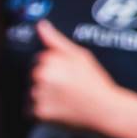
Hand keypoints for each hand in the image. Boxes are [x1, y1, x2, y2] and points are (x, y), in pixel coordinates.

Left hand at [28, 21, 126, 135]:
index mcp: (48, 59)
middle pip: (34, 77)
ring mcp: (39, 94)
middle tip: (66, 87)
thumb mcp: (79, 55)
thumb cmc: (94, 81)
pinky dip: (43, 111)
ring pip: (32, 94)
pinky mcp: (40, 112)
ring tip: (63, 99)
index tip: (66, 75)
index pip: (38, 61)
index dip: (54, 68)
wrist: (105, 109)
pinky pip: (32, 111)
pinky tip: (59, 109)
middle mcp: (40, 76)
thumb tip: (41, 25)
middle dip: (46, 81)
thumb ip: (56, 40)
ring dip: (43, 97)